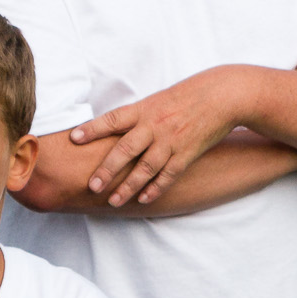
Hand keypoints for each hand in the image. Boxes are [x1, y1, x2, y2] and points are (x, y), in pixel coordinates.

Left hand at [69, 66, 248, 206]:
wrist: (223, 96)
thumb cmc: (185, 96)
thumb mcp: (156, 100)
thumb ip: (136, 117)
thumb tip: (111, 131)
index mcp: (144, 109)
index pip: (113, 119)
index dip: (93, 128)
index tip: (74, 138)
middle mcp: (155, 125)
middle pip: (126, 149)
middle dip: (107, 169)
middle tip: (92, 186)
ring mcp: (171, 140)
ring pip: (146, 168)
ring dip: (129, 186)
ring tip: (113, 201)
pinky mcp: (187, 153)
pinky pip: (169, 174)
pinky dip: (156, 188)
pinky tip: (143, 199)